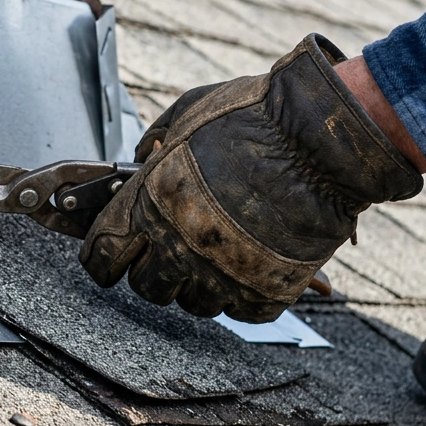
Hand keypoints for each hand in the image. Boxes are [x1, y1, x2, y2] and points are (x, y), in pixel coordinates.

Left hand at [81, 35, 422, 322]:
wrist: (324, 137)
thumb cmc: (254, 116)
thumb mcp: (186, 113)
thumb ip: (153, 142)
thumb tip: (138, 158)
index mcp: (148, 203)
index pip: (101, 257)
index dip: (103, 258)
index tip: (110, 257)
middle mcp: (178, 244)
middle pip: (145, 286)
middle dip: (151, 270)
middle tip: (171, 250)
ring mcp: (221, 273)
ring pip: (191, 304)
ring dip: (197, 283)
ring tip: (218, 251)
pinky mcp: (264, 291)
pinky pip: (239, 312)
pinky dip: (242, 293)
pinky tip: (250, 263)